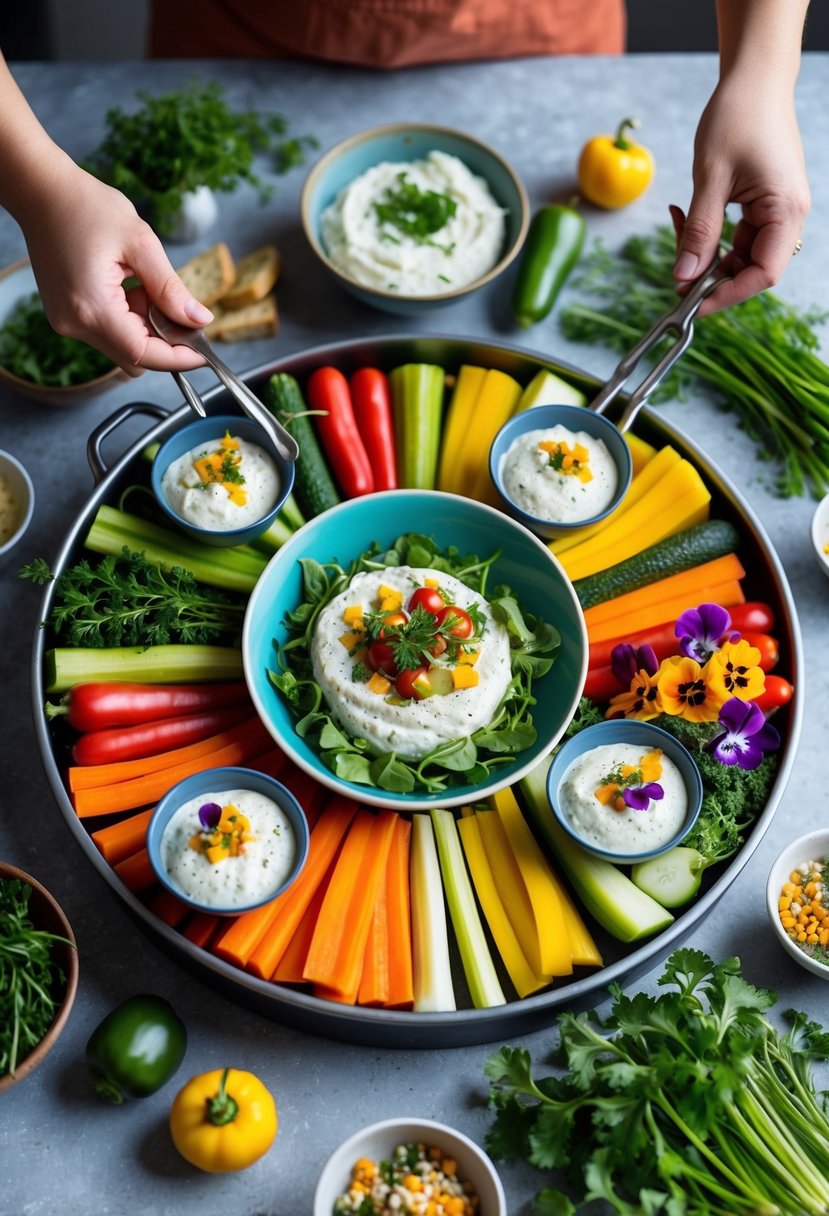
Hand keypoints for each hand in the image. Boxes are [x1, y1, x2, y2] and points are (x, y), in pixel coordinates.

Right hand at [19, 159, 212, 374]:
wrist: (42, 191)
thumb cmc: (86, 206)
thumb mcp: (141, 244)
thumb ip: (171, 289)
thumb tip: (200, 320)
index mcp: (93, 308)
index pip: (143, 354)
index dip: (178, 358)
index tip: (203, 351)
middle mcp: (75, 323)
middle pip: (134, 359)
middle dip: (164, 341)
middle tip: (179, 309)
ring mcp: (67, 322)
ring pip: (122, 348)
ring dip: (145, 328)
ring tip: (143, 285)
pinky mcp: (66, 315)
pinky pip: (107, 333)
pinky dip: (128, 319)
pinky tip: (128, 287)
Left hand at [672, 78, 809, 314]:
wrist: (753, 78)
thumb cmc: (738, 116)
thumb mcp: (710, 178)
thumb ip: (699, 232)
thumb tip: (684, 276)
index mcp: (786, 211)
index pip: (763, 274)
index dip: (728, 294)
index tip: (693, 302)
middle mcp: (788, 215)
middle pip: (751, 268)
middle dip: (711, 274)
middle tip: (674, 270)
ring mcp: (777, 210)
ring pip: (739, 253)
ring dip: (706, 252)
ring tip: (677, 227)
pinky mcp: (764, 203)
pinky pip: (736, 234)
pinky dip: (710, 233)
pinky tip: (685, 215)